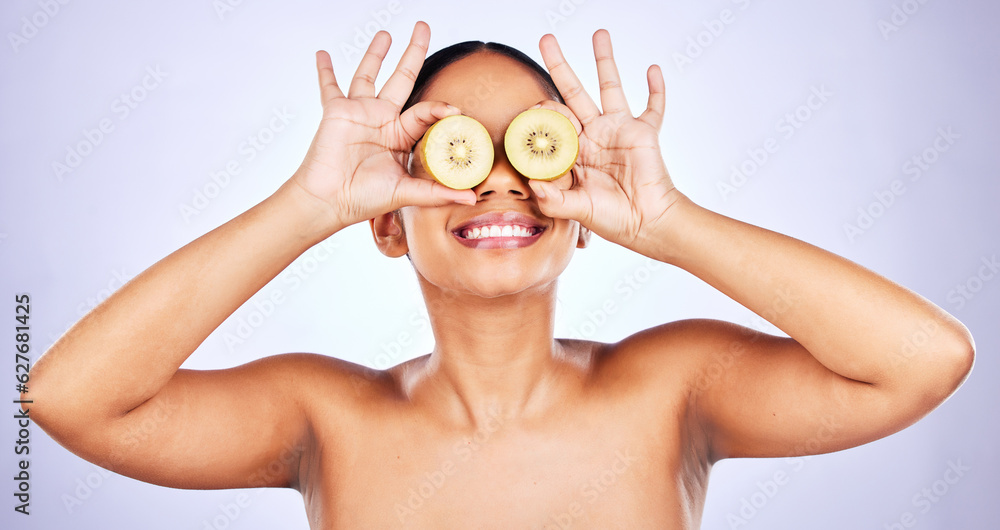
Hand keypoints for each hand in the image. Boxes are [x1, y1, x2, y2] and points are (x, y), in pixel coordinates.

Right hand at [289, 21, 475, 232]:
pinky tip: (322, 54)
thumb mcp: (405, 193)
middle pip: (402, 78)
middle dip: (413, 52)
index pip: (424, 111)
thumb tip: (472, 200)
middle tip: (423, 28)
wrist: (330, 201)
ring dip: (376, 53)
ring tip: (386, 34)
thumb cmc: (364, 198)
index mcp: (401, 135)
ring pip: (369, 74)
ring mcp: (359, 113)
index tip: (454, 110)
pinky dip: (325, 70)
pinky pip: (329, 86)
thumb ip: (437, 192)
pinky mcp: (337, 112)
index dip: (439, 108)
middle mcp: (382, 120)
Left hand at [528, 29, 685, 250]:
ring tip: (599, 33)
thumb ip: (554, 200)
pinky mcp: (644, 133)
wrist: (647, 223)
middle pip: (573, 91)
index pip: (552, 122)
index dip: (542, 115)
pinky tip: (652, 70)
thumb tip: (532, 184)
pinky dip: (656, 89)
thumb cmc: (613, 219)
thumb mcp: (578, 211)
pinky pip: (653, 106)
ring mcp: (619, 130)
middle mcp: (593, 134)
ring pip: (609, 86)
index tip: (534, 111)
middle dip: (559, 64)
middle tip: (546, 39)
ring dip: (604, 60)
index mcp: (574, 151)